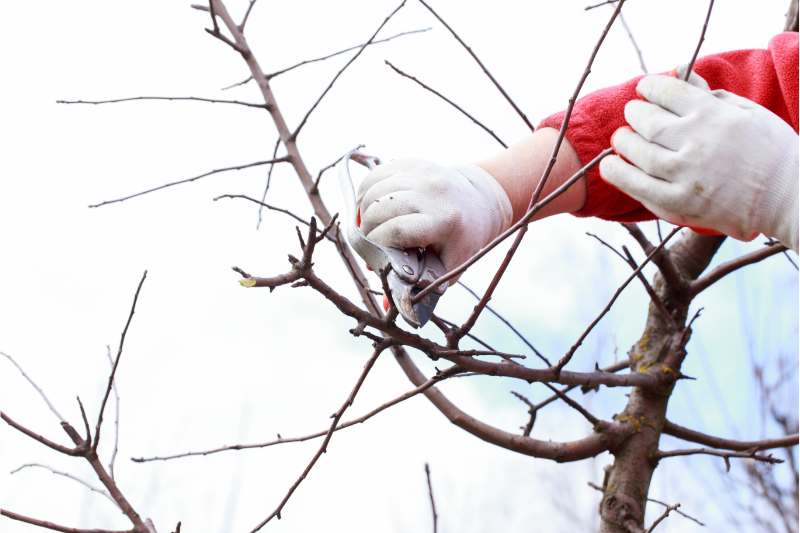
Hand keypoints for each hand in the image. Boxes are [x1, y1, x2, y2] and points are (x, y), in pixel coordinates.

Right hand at [356, 158, 512, 271]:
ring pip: (373, 189)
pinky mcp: (415, 163)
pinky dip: (367, 191)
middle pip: (379, 208)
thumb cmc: (463, 242)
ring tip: (369, 226)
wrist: (482, 202)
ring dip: (363, 210)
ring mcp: (424, 173)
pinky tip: (370, 206)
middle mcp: (434, 191)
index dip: (378, 244)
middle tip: (372, 242)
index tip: (376, 254)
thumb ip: (418, 286)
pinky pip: (377, 174)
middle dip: (368, 229)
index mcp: (445, 220)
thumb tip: (387, 309)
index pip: (396, 231)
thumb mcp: (448, 266)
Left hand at [599, 71, 798, 250]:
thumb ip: (708, 94)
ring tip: (620, 139)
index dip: (649, 87)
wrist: (789, 197)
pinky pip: (639, 187)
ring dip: (622, 142)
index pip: (666, 91)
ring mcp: (686, 174)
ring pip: (638, 152)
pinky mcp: (680, 203)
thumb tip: (677, 72)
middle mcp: (696, 142)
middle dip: (634, 114)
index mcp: (713, 115)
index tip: (644, 89)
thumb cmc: (770, 151)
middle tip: (632, 115)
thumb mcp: (745, 112)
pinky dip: (619, 174)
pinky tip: (611, 166)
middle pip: (647, 121)